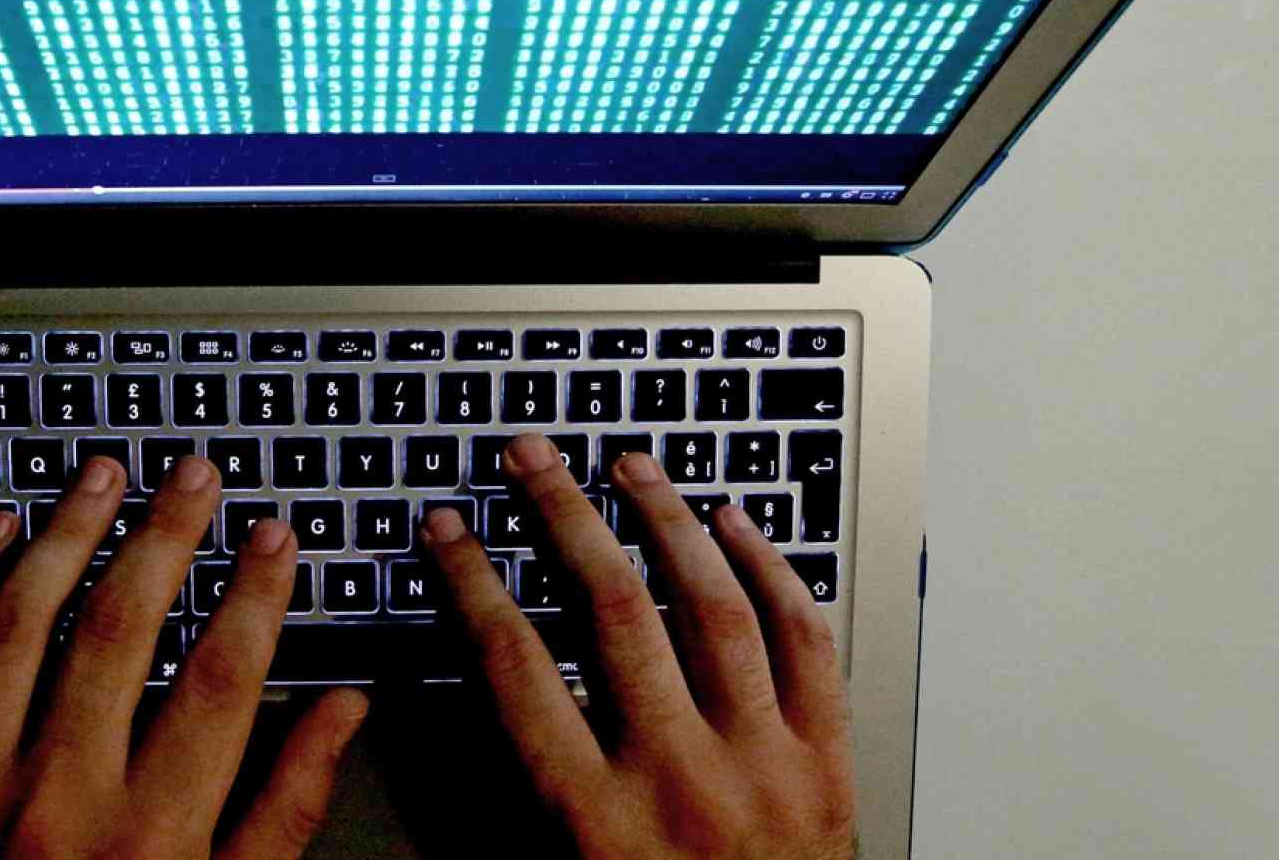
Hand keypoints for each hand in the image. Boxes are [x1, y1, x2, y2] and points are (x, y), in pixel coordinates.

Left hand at [0, 455, 368, 858]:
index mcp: (148, 836)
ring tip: (102, 475)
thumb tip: (341, 711)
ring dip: (65, 534)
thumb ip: (283, 808)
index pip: (219, 679)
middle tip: (195, 474)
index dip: (256, 594)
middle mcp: (56, 799)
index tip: (275, 538)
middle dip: (166, 534)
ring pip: (16, 623)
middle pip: (118, 628)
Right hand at [422, 434, 855, 858]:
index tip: (449, 532)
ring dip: (664, 521)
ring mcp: (762, 763)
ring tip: (629, 465)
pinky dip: (772, 572)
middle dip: (560, 516)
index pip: (514, 667)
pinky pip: (805, 642)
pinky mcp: (829, 763)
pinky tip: (738, 524)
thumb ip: (516, 798)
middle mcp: (677, 778)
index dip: (471, 583)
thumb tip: (472, 696)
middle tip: (531, 458)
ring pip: (710, 607)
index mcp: (594, 820)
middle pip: (606, 609)